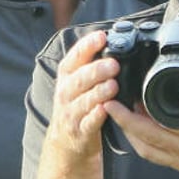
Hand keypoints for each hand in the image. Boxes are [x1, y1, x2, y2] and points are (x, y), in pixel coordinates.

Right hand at [44, 31, 119, 159]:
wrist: (65, 141)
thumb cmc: (77, 104)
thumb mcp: (78, 81)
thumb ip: (91, 63)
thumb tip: (113, 40)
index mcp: (67, 75)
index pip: (75, 56)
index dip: (87, 45)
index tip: (101, 36)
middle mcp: (66, 92)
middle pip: (79, 78)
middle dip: (96, 70)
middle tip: (113, 64)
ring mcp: (71, 112)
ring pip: (83, 100)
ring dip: (98, 92)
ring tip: (113, 86)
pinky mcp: (79, 131)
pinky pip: (88, 123)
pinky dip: (96, 116)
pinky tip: (105, 110)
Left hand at [104, 87, 178, 171]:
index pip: (170, 123)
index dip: (145, 112)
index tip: (128, 96)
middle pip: (151, 137)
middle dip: (126, 121)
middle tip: (109, 102)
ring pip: (147, 148)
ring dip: (128, 131)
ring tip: (114, 112)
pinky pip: (152, 155)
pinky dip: (137, 141)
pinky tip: (128, 126)